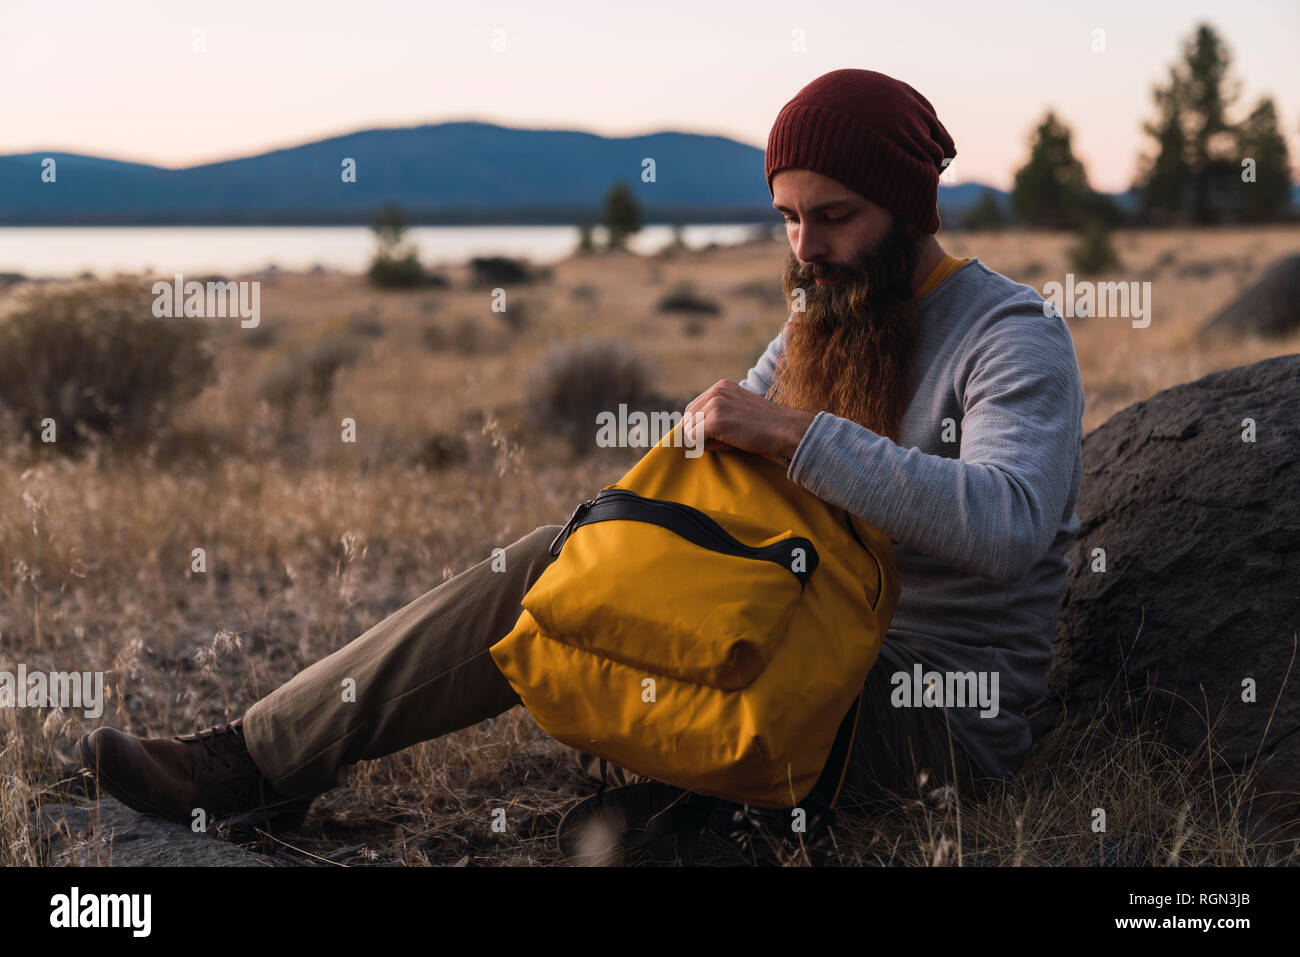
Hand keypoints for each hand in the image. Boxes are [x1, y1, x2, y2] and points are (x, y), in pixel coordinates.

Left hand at [682, 380, 815, 459]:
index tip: (723, 432)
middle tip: (727, 438)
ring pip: (690, 431)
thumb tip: (690, 433)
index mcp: (720, 386)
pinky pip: (695, 440)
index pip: (692, 409)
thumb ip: (717, 413)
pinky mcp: (715, 420)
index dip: (702, 426)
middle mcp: (715, 391)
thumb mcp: (737, 410)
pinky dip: (708, 447)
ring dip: (706, 441)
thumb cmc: (764, 427)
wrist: (786, 430)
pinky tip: (728, 444)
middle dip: (701, 433)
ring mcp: (715, 405)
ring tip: (730, 440)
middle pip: (687, 419)